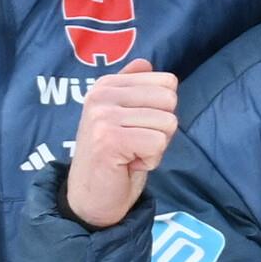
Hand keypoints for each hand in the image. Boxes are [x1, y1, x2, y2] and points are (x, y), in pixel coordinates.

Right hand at [63, 62, 179, 228]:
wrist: (90, 199)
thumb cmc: (114, 159)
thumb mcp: (123, 117)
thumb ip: (132, 88)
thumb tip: (146, 62)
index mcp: (106, 85)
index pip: (167, 82)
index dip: (161, 111)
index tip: (135, 129)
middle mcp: (101, 94)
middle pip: (170, 100)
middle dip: (161, 128)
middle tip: (134, 144)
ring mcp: (103, 116)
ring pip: (167, 123)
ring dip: (155, 147)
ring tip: (129, 154)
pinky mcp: (109, 139)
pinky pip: (158, 143)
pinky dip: (150, 160)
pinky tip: (127, 165)